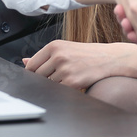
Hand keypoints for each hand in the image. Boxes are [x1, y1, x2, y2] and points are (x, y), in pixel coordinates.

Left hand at [22, 39, 136, 89]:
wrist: (112, 58)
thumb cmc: (89, 54)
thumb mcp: (67, 49)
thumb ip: (45, 57)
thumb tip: (24, 62)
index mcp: (54, 46)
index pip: (31, 65)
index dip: (33, 73)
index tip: (40, 75)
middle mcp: (58, 56)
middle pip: (37, 76)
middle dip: (44, 79)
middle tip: (59, 76)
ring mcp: (64, 69)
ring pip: (48, 84)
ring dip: (56, 85)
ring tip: (70, 76)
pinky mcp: (72, 82)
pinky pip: (59, 90)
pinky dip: (64, 89)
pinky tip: (75, 81)